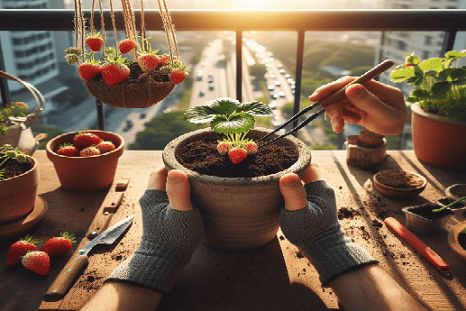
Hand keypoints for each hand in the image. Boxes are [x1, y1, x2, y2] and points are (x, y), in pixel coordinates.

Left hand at [107, 165, 203, 293]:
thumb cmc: (173, 239)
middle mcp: (150, 198)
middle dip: (178, 170)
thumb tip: (177, 171)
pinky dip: (180, 192)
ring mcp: (154, 207)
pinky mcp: (160, 215)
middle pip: (164, 175)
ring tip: (197, 180)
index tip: (192, 160)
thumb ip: (178, 192)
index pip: (162, 168)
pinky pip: (169, 196)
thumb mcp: (180, 214)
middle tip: (197, 168)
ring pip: (167, 186)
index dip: (176, 162)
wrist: (163, 262)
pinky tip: (192, 196)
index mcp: (153, 194)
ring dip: (180, 182)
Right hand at [278, 164, 376, 285]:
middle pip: (304, 169)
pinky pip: (303, 189)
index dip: (291, 159)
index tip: (276, 160)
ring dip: (290, 178)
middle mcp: (322, 187)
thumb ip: (293, 194)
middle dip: (289, 167)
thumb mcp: (298, 214)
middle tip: (271, 167)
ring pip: (303, 179)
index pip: (306, 162)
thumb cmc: (310, 234)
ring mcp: (320, 196)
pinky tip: (280, 193)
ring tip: (272, 178)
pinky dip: (292, 188)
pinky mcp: (316, 204)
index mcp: (320, 185)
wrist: (324, 251)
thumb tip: (288, 175)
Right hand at [308, 77, 405, 134]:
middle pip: (340, 92)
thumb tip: (350, 87)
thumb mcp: (385, 115)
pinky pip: (340, 108)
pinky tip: (352, 121)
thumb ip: (369, 101)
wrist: (396, 129)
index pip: (349, 82)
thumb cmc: (395, 123)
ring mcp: (359, 96)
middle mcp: (365, 88)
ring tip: (342, 127)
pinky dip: (340, 117)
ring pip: (338, 101)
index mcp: (375, 86)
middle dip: (333, 107)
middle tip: (336, 123)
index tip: (316, 97)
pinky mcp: (354, 104)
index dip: (332, 87)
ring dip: (336, 115)